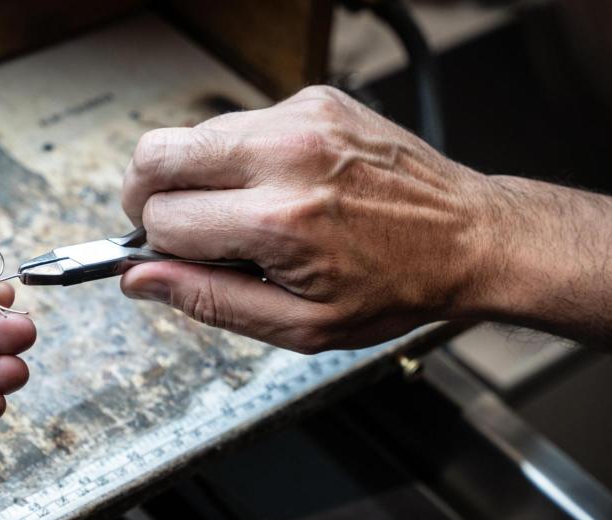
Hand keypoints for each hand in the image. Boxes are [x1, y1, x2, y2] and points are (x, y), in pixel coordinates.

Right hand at [120, 86, 498, 352]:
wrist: (470, 239)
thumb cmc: (395, 288)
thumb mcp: (301, 325)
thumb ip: (210, 301)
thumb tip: (141, 280)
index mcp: (281, 222)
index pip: (165, 219)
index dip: (159, 247)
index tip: (174, 257)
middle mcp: (288, 156)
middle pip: (157, 154)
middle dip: (146, 194)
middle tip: (170, 223)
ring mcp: (303, 119)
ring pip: (194, 136)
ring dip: (196, 176)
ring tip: (239, 211)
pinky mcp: (316, 101)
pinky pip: (242, 123)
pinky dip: (240, 157)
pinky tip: (275, 185)